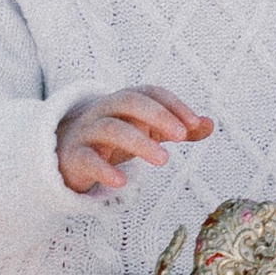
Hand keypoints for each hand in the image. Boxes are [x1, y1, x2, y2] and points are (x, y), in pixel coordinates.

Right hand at [56, 86, 214, 193]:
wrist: (65, 154)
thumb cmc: (113, 139)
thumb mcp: (145, 131)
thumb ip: (175, 128)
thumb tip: (210, 124)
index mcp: (126, 101)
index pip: (150, 93)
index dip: (173, 104)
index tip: (194, 124)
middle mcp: (106, 110)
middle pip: (129, 101)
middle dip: (157, 115)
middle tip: (181, 136)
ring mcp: (88, 132)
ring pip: (111, 128)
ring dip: (138, 141)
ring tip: (164, 160)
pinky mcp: (75, 156)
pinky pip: (88, 159)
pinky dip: (104, 169)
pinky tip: (121, 182)